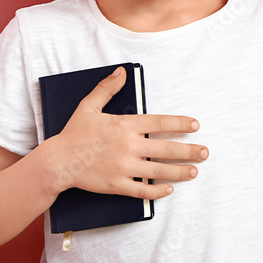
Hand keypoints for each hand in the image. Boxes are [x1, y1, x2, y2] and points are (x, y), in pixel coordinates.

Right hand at [45, 66, 207, 199]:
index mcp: (125, 126)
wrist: (58, 161)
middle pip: (166, 149)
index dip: (181, 124)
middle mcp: (128, 146)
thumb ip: (107, 88)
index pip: (160, 123)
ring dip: (180, 172)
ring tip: (194, 171)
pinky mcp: (116, 185)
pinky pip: (142, 190)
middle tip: (205, 152)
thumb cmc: (74, 133)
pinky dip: (157, 191)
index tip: (195, 126)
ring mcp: (123, 167)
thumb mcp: (89, 105)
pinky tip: (168, 189)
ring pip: (159, 171)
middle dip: (189, 151)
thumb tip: (121, 71)